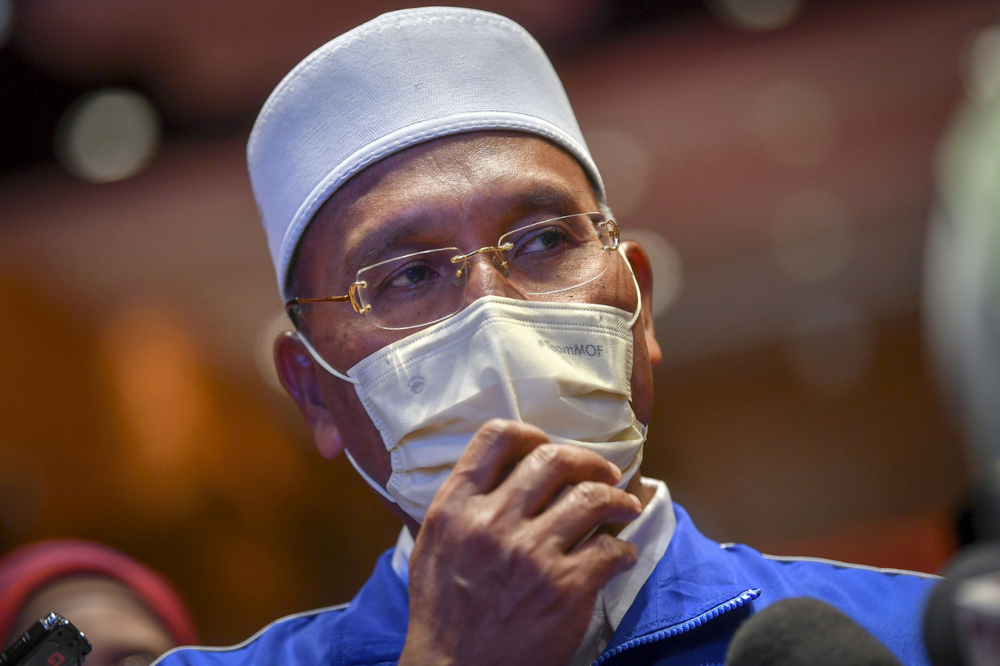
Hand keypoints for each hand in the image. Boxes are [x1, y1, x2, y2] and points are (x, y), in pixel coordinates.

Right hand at [399, 419, 642, 665]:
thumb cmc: (442, 613)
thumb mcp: (431, 546)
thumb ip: (461, 505)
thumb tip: (498, 472)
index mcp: (456, 507)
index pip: (496, 438)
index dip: (530, 433)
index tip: (547, 444)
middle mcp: (493, 523)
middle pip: (553, 458)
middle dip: (588, 460)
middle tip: (603, 472)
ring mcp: (532, 554)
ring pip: (592, 498)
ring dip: (618, 498)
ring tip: (626, 505)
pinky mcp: (565, 589)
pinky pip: (611, 550)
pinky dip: (624, 549)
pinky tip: (621, 555)